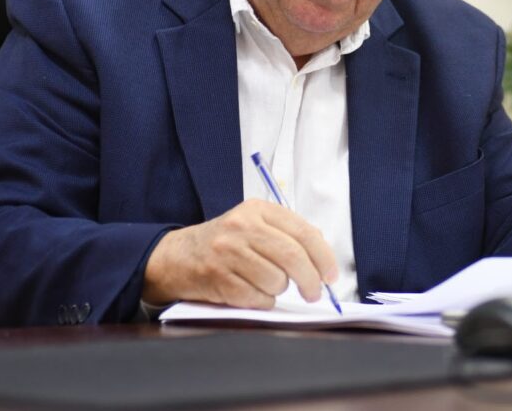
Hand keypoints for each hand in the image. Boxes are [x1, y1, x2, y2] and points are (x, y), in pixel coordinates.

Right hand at [142, 199, 338, 308]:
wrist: (179, 256)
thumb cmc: (228, 242)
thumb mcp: (256, 224)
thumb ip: (288, 233)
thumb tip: (323, 257)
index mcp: (258, 210)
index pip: (304, 233)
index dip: (324, 258)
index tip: (331, 276)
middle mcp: (242, 227)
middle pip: (293, 257)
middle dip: (311, 280)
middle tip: (315, 293)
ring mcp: (228, 253)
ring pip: (277, 281)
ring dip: (280, 290)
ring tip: (268, 284)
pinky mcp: (218, 279)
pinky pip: (258, 299)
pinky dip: (263, 301)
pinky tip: (254, 292)